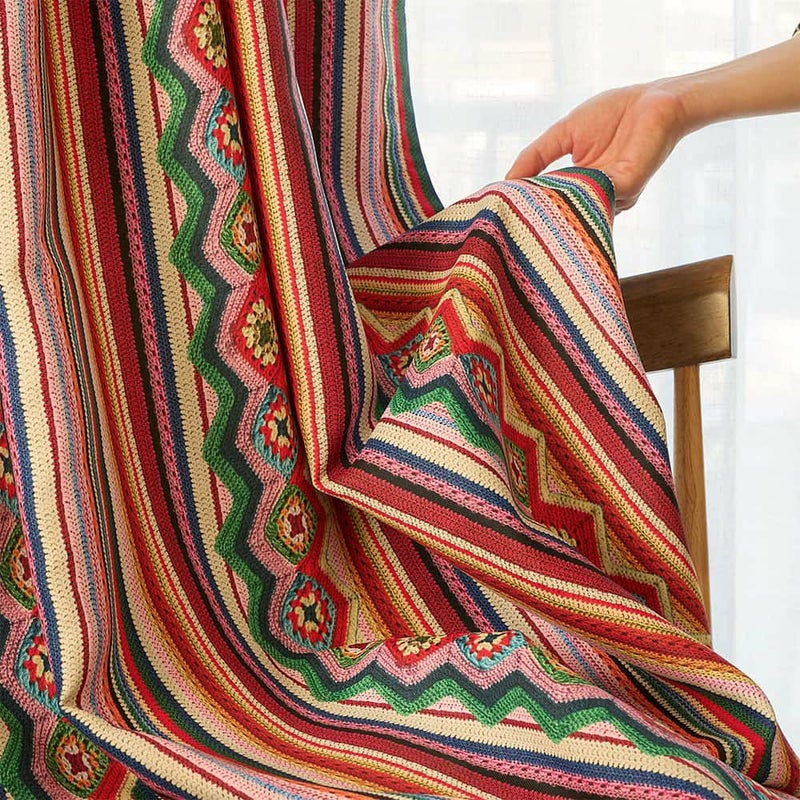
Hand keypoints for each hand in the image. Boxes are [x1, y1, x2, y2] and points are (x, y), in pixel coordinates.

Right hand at [506, 83, 687, 210]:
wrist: (656, 99)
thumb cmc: (614, 113)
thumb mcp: (563, 134)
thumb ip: (536, 156)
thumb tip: (506, 180)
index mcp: (582, 187)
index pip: (551, 204)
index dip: (527, 209)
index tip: (501, 216)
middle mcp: (598, 198)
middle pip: (562, 215)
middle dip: (537, 220)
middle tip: (506, 226)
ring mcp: (614, 197)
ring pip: (577, 211)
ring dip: (553, 211)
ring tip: (524, 215)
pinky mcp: (627, 186)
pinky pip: (596, 199)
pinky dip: (574, 199)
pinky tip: (553, 198)